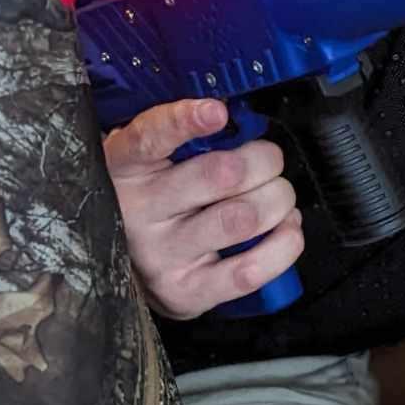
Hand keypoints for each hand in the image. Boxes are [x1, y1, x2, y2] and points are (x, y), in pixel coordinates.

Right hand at [102, 99, 303, 318]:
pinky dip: (283, 246)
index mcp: (126, 166)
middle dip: (265, 161)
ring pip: (242, 218)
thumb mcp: (152, 158)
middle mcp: (137, 211)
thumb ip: (187, 138)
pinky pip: (249, 271)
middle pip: (221, 175)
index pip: (149, 137)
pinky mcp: (184, 292)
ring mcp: (159, 256)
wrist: (118, 261)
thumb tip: (243, 124)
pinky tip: (286, 228)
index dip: (185, 121)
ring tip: (278, 196)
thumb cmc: (152, 197)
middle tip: (270, 161)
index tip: (217, 112)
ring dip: (278, 200)